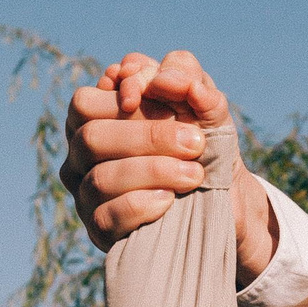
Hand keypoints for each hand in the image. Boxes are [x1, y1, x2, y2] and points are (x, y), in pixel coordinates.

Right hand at [60, 50, 277, 278]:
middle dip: (148, 138)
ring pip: (101, 179)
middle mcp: (81, 156)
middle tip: (196, 142)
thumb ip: (186, 75)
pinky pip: (107, 217)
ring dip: (154, 172)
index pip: (85, 103)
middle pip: (91, 138)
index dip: (122, 100)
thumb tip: (163, 78)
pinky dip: (141, 204)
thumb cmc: (203, 141)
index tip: (170, 104)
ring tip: (194, 174)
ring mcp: (86, 194)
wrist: (225, 198)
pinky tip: (170, 199)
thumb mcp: (203, 102)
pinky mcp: (100, 231)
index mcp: (95, 119)